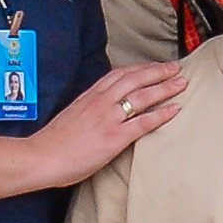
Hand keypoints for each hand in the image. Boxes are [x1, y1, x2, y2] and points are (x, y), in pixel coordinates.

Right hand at [34, 64, 187, 181]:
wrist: (40, 157)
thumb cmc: (52, 143)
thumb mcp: (71, 116)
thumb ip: (87, 110)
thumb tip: (97, 112)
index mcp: (89, 96)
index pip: (119, 74)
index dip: (139, 68)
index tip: (153, 66)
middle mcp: (101, 102)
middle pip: (135, 79)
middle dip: (158, 72)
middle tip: (175, 68)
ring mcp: (108, 118)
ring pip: (142, 96)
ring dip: (165, 87)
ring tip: (181, 83)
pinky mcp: (114, 137)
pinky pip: (143, 122)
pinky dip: (161, 114)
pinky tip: (174, 110)